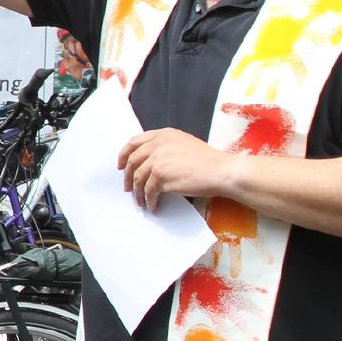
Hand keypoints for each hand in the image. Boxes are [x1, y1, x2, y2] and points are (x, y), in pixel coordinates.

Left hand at [118, 128, 236, 210]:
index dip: (124, 155)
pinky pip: (148, 191)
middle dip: (128, 176)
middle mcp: (158, 144)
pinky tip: (153, 206)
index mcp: (163, 134)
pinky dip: (149, 200)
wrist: (221, 171)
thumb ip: (165, 147)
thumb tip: (149, 161)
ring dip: (137, 192)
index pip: (135, 143)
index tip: (120, 166)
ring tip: (140, 201)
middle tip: (127, 188)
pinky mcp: (160, 176)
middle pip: (132, 161)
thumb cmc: (208, 161)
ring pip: (138, 178)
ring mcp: (158, 160)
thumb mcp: (184, 143)